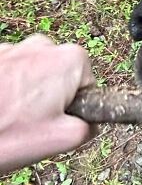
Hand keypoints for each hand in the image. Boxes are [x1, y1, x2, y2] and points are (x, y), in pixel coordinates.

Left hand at [0, 35, 95, 173]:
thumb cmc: (5, 134)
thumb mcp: (63, 139)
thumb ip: (91, 127)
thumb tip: (90, 122)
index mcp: (68, 60)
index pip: (88, 84)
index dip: (75, 107)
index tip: (54, 121)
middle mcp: (42, 45)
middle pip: (60, 76)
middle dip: (50, 98)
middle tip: (30, 124)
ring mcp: (12, 47)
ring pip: (32, 75)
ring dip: (24, 95)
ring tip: (8, 118)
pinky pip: (8, 73)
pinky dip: (4, 89)